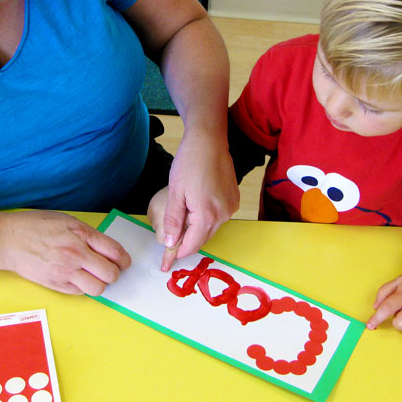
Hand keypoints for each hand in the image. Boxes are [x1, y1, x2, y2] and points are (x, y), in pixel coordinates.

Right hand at [1, 210, 130, 294]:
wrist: (7, 240)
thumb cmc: (34, 226)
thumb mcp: (66, 221)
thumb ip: (87, 234)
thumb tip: (106, 247)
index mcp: (81, 234)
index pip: (115, 251)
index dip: (124, 260)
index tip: (124, 262)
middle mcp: (75, 253)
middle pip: (110, 273)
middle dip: (114, 273)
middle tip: (110, 270)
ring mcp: (65, 271)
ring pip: (98, 288)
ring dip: (100, 284)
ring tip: (93, 277)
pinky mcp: (55, 284)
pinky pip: (80, 293)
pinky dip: (83, 288)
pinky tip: (77, 279)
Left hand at [155, 133, 238, 269]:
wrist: (209, 141)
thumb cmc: (189, 163)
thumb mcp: (175, 193)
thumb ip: (173, 221)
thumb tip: (170, 243)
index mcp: (207, 215)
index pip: (193, 244)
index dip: (178, 253)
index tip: (167, 260)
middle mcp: (223, 214)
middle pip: (203, 238)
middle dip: (187, 242)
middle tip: (171, 241)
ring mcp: (231, 206)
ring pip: (211, 227)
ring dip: (198, 228)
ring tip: (183, 219)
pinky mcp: (234, 199)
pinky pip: (219, 216)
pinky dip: (207, 217)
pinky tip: (197, 206)